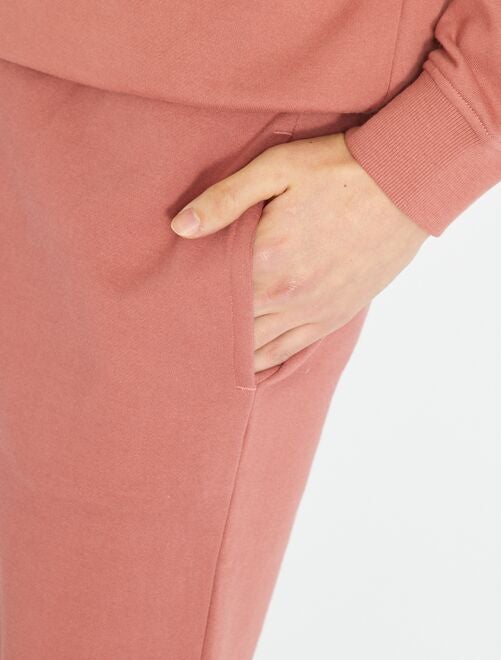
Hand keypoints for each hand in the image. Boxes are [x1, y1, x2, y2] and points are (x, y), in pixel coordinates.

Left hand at [170, 132, 429, 373]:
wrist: (404, 184)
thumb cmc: (337, 170)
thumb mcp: (276, 169)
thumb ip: (225, 200)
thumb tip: (180, 227)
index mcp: (268, 260)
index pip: (214, 297)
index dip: (189, 305)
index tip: (169, 310)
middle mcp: (288, 295)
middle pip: (233, 327)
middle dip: (206, 331)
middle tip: (178, 339)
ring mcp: (313, 310)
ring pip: (259, 345)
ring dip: (231, 352)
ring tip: (204, 359)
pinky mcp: (333, 315)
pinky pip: (291, 349)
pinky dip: (265, 359)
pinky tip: (248, 365)